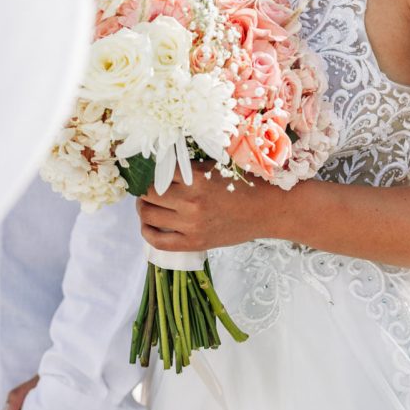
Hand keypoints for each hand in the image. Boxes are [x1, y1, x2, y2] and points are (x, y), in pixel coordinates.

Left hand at [137, 163, 276, 252]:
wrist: (266, 210)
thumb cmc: (242, 185)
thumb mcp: (215, 167)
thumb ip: (188, 168)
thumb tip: (158, 167)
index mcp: (196, 177)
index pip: (157, 171)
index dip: (149, 170)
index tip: (147, 169)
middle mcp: (191, 201)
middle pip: (148, 193)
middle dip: (143, 189)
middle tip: (145, 186)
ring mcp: (191, 225)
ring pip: (149, 215)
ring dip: (143, 208)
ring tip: (147, 203)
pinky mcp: (194, 243)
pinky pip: (159, 241)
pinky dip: (147, 232)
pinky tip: (148, 224)